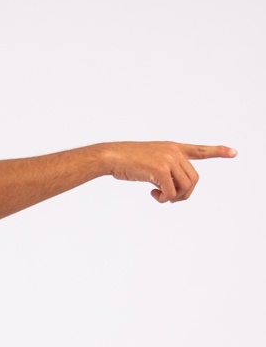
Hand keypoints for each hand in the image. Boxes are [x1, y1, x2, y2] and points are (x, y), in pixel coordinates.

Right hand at [103, 141, 236, 203]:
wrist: (112, 156)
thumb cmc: (126, 161)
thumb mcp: (150, 162)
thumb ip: (164, 171)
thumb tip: (172, 190)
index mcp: (173, 148)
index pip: (200, 150)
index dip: (218, 151)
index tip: (234, 152)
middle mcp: (174, 152)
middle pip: (194, 179)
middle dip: (184, 194)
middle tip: (168, 198)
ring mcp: (168, 160)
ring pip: (185, 187)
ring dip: (174, 197)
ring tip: (159, 196)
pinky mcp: (160, 170)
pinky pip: (171, 192)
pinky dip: (164, 199)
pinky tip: (152, 194)